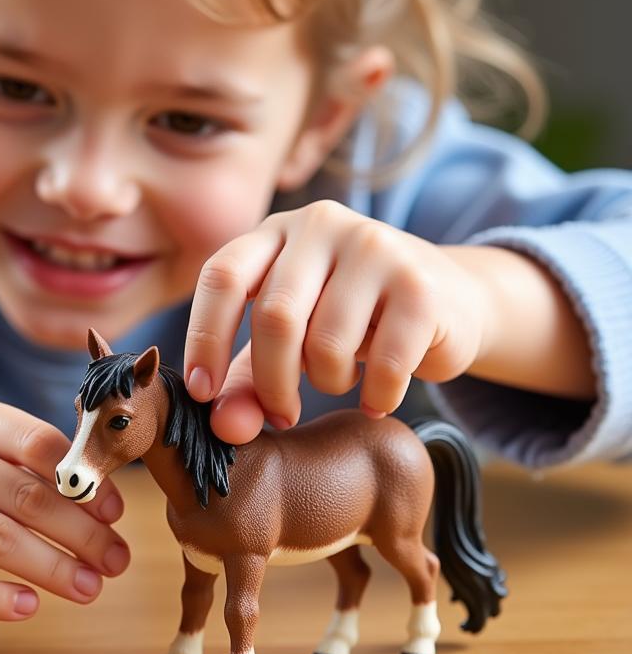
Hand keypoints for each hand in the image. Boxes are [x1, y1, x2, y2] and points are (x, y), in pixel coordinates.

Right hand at [0, 394, 129, 619]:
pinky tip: (29, 607)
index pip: (39, 443)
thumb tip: (96, 493)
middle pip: (27, 497)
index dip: (86, 480)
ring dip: (53, 569)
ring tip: (91, 588)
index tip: (117, 513)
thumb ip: (19, 450)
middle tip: (118, 561)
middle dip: (83, 534)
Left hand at [184, 200, 491, 443]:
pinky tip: (378, 399)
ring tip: (341, 381)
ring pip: (327, 342)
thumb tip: (225, 428)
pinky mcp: (420, 283)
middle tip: (282, 415)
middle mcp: (321, 225)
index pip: (222, 277)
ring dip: (328, 383)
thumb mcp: (289, 344)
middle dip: (271, 382)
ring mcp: (374, 246)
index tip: (201, 393)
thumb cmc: (352, 324)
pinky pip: (384, 361)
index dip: (204, 338)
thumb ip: (247, 382)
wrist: (451, 302)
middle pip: (275, 317)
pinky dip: (376, 395)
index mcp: (275, 232)